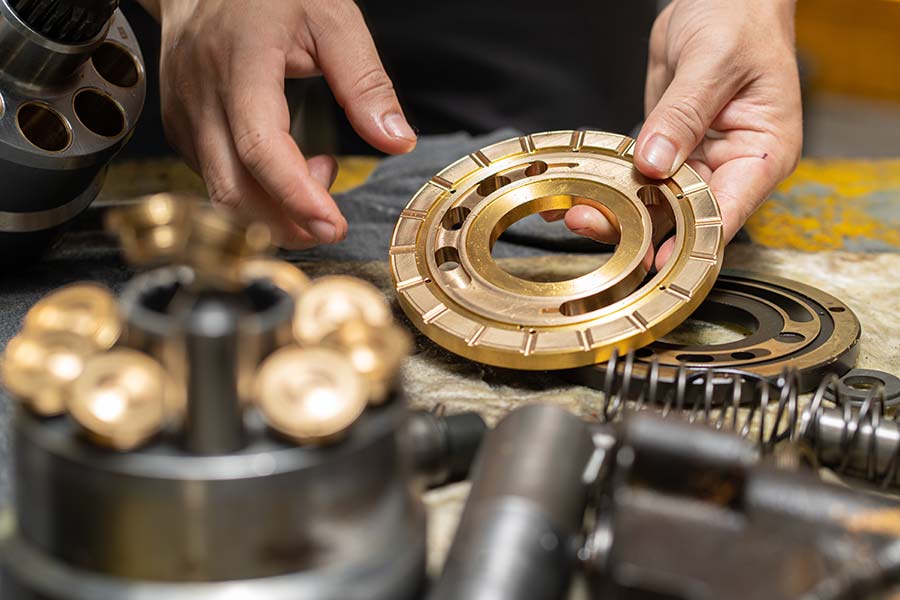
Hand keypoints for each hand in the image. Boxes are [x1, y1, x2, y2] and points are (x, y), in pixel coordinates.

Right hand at [140, 0, 416, 247]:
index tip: (333, 225)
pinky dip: (258, 190)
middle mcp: (200, 96)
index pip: (260, 147)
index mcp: (239, 63)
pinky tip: (290, 162)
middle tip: (333, 226)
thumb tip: (397, 140)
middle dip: (286, 224)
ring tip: (320, 169)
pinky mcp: (180, 129)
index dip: (296, 195)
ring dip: (275, 207)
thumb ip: (366, 82)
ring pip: (221, 192)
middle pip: (232, 189)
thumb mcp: (331, 19)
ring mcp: (183, 116)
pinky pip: (216, 177)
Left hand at [564, 0, 801, 267]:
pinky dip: (611, 186)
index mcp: (762, 153)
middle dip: (639, 226)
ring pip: (656, 203)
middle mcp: (731, 165)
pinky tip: (580, 193)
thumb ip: (683, 114)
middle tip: (592, 222)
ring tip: (577, 213)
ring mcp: (697, 161)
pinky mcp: (668, 150)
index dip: (690, 239)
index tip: (654, 258)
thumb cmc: (741, 18)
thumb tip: (655, 162)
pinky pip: (639, 178)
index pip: (727, 211)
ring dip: (618, 210)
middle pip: (685, 215)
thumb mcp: (713, 61)